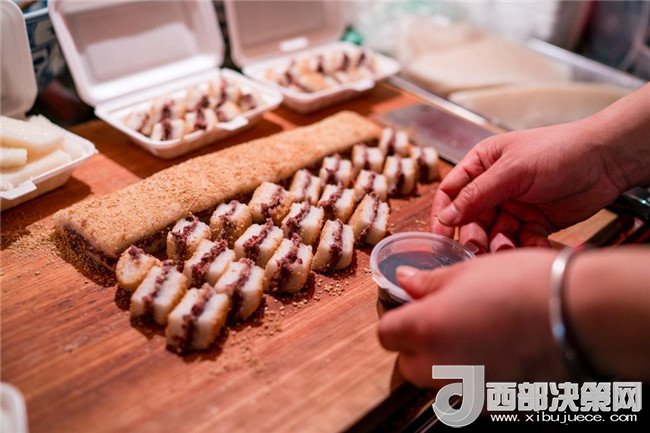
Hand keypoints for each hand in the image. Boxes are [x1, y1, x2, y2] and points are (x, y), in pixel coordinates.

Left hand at [377, 249, 570, 386]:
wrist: (581, 315)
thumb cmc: (525, 285)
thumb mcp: (469, 271)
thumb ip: (428, 283)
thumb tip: (404, 282)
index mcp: (427, 329)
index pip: (387, 334)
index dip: (398, 321)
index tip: (411, 312)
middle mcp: (441, 367)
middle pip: (409, 364)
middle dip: (418, 346)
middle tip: (445, 322)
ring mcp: (469, 391)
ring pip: (440, 382)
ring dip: (448, 363)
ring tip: (480, 336)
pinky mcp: (496, 406)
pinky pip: (472, 394)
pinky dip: (478, 378)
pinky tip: (501, 355)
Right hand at [430, 120, 626, 252]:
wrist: (606, 161)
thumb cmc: (558, 151)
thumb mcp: (511, 171)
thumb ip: (476, 194)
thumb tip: (446, 217)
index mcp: (482, 164)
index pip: (451, 192)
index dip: (443, 215)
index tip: (440, 238)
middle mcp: (494, 186)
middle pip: (471, 218)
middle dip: (474, 235)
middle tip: (477, 248)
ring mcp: (514, 205)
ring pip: (494, 233)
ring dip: (499, 243)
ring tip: (508, 248)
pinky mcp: (534, 222)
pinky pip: (519, 240)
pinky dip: (524, 245)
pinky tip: (533, 243)